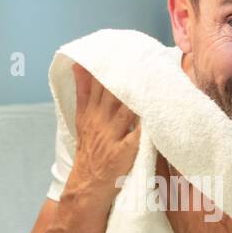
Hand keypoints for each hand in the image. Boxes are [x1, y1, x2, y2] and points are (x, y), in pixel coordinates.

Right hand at [71, 64, 139, 194]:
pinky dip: (142, 128)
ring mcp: (111, 138)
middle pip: (113, 94)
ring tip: (150, 80)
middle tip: (140, 58)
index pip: (100, 84)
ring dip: (135, 97)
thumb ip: (83, 91)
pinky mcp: (122, 153)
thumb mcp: (81, 118)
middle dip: (125, 77)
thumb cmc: (89, 148)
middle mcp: (100, 122)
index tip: (121, 49)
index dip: (110, 67)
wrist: (87, 183)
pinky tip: (152, 116)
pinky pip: (134, 138)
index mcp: (91, 112)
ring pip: (124, 112)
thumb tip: (79, 65)